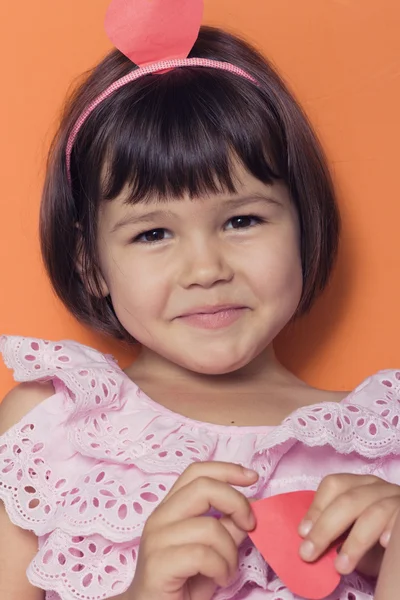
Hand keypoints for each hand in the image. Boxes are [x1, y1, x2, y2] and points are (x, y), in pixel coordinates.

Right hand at [129, 461, 258, 599]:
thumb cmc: (184, 583)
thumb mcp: (213, 551)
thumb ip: (227, 528)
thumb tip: (249, 511)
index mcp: (171, 507)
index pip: (196, 471)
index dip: (227, 469)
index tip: (252, 478)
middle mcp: (160, 517)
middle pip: (203, 487)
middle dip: (236, 502)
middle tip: (250, 525)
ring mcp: (156, 539)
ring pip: (210, 526)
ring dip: (231, 552)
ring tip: (228, 570)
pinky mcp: (158, 564)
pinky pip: (203, 554)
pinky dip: (222, 568)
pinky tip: (220, 579)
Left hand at [297, 474, 399, 577]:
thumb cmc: (376, 539)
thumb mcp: (352, 532)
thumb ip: (335, 534)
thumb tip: (309, 546)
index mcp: (358, 485)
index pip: (334, 485)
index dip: (316, 507)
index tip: (302, 533)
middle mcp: (377, 487)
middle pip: (348, 501)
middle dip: (326, 528)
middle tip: (309, 553)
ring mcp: (396, 498)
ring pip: (374, 513)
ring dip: (355, 541)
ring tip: (341, 566)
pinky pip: (399, 518)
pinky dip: (391, 530)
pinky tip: (384, 544)